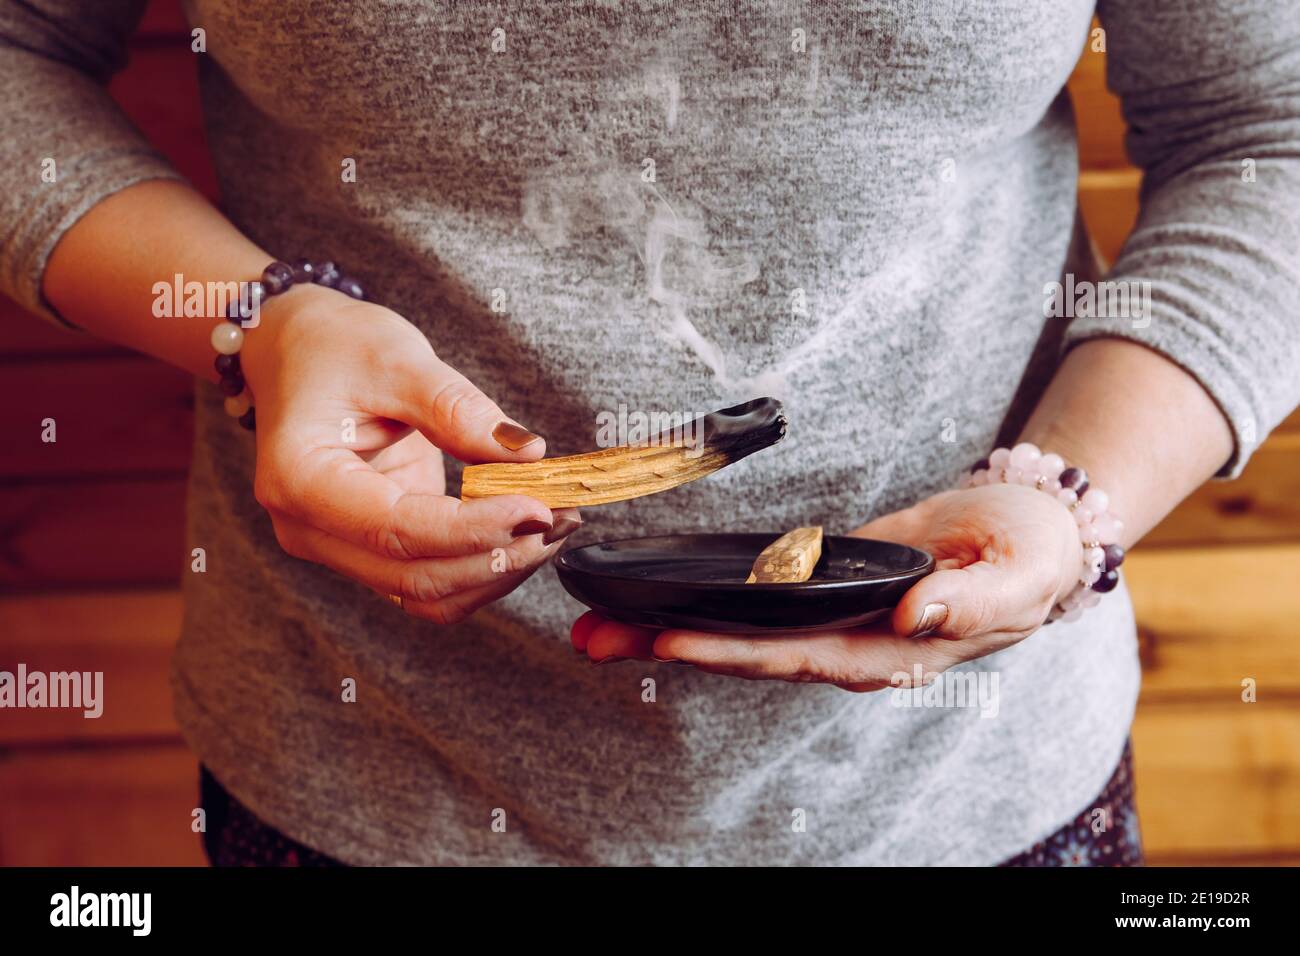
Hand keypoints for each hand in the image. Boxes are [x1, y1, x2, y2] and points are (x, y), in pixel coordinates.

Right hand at [240, 283, 579, 624]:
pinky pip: (429, 583)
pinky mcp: (369, 550)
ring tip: (553, 527)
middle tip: (562, 517)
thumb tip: (526, 453)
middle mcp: (309, 529)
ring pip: (426, 594)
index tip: (537, 506)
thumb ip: (456, 408)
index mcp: (300, 479)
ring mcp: (338, 547)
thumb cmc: (334, 347)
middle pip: (415, 576)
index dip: (474, 527)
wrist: (295, 352)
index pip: (396, 529)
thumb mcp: (396, 357)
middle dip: (497, 555)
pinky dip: (480, 569)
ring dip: (496, 572)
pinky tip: (522, 534)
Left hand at [570, 483, 1080, 690]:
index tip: (667, 641)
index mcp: (890, 653)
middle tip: (590, 639)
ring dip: (668, 626)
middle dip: (668, 647)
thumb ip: (969, 602)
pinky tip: (656, 591)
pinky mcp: (821, 588)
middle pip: (745, 654)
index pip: (796, 658)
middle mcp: (848, 645)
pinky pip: (754, 599)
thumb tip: (911, 620)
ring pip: (739, 630)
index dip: (730, 653)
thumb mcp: (1018, 575)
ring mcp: (830, 620)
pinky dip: (705, 597)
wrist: (1029, 531)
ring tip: (594, 623)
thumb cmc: (1029, 554)